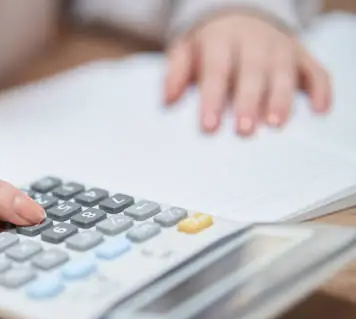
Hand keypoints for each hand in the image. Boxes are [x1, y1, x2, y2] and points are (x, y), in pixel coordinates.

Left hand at [164, 13, 331, 135]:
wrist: (239, 16)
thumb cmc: (209, 46)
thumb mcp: (185, 51)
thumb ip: (176, 73)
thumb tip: (167, 99)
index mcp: (221, 40)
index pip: (216, 70)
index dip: (213, 99)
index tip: (209, 127)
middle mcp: (253, 41)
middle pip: (252, 71)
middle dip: (249, 102)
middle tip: (245, 131)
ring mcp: (280, 47)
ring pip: (284, 72)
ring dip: (282, 99)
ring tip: (276, 124)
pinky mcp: (301, 55)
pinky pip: (316, 70)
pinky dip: (320, 90)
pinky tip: (319, 111)